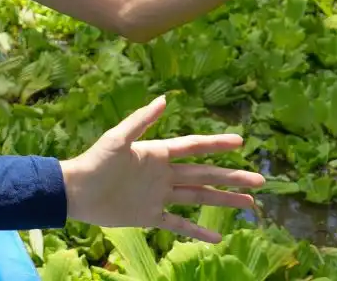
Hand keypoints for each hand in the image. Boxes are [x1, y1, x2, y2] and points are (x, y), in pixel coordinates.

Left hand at [60, 95, 261, 241]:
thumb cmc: (94, 161)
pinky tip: (217, 238)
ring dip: (223, 200)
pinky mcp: (150, 215)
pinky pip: (178, 224)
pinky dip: (197, 231)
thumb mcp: (118, 138)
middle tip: (260, 180)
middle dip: (232, 177)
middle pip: (205, 175)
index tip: (240, 142)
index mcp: (157, 154)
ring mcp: (159, 196)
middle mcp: (163, 175)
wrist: (75, 192)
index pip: (193, 148)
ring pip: (198, 198)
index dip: (216, 144)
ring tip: (249, 203)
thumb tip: (164, 99)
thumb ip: (141, 120)